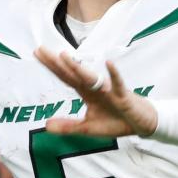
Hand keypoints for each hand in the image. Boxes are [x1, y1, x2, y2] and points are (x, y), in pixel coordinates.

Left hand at [34, 47, 157, 137]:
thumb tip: (46, 125)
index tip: (37, 53)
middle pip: (73, 73)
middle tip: (41, 49)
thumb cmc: (115, 121)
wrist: (140, 124)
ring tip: (64, 56)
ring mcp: (108, 90)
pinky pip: (118, 84)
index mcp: (86, 92)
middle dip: (57, 63)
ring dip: (78, 68)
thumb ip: (68, 126)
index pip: (65, 77)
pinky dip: (114, 75)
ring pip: (91, 78)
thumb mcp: (88, 128)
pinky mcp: (123, 96)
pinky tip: (109, 63)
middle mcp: (95, 87)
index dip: (52, 66)